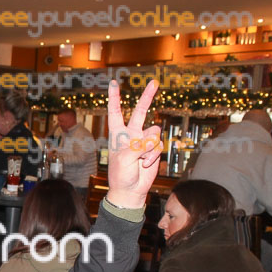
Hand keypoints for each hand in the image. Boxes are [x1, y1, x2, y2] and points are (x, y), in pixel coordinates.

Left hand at [106, 80, 161, 208]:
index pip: (115, 112)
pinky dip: (153, 156)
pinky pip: (159, 145)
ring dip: (149, 148)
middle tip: (154, 82)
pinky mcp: (153, 149)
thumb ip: (137, 146)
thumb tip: (151, 139)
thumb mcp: (124, 159)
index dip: (114, 98)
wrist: (131, 190)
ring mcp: (143, 141)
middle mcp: (131, 134)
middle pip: (140, 112)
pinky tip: (145, 164)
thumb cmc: (121, 175)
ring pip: (154, 132)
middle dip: (147, 97)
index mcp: (117, 134)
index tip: (113, 83)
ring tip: (140, 160)